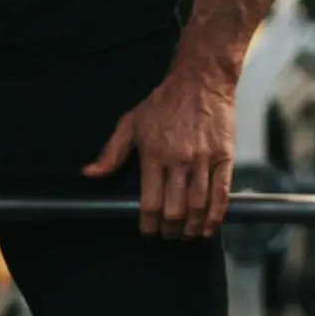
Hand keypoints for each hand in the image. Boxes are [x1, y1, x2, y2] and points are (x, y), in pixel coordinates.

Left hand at [83, 57, 235, 238]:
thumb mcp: (130, 122)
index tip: (148, 232)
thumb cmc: (164, 102)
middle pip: (175, 210)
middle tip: (168, 235)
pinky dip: (216, 216)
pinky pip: (221, 193)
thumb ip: (111, 152)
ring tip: (187, 235)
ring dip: (193, 228)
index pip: (149, 203)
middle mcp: (178, 160)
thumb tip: (89, 174)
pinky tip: (210, 227)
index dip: (148, 225)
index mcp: (153, 154)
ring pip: (199, 206)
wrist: (201, 80)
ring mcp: (203, 160)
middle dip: (170, 230)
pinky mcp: (225, 157)